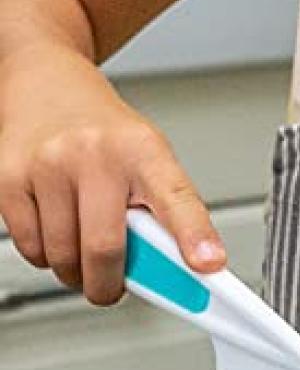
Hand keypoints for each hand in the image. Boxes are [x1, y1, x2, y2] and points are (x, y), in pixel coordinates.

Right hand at [0, 44, 224, 303]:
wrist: (46, 84)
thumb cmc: (103, 132)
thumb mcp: (145, 157)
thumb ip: (158, 212)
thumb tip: (176, 272)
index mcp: (143, 149)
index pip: (176, 198)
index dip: (194, 235)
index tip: (209, 265)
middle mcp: (95, 153)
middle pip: (105, 248)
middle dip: (108, 284)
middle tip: (111, 285)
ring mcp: (48, 164)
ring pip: (62, 257)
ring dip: (73, 271)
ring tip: (81, 243)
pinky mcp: (8, 178)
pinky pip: (30, 248)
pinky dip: (44, 254)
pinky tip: (54, 226)